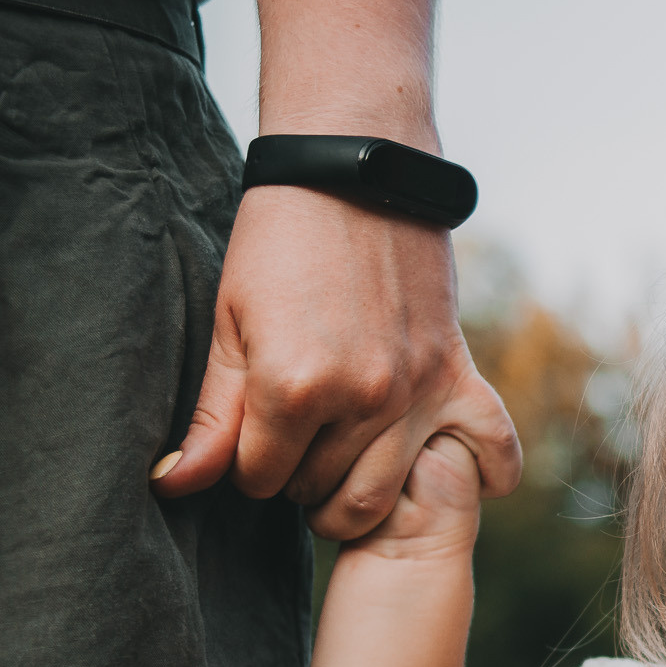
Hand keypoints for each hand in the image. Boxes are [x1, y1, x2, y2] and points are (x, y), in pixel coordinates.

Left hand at [150, 187, 518, 537]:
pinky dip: (484, 477)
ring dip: (353, 489)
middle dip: (295, 477)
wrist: (354, 171)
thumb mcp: (231, 322)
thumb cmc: (279, 239)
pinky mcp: (455, 373)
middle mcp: (360, 398)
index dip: (246, 463)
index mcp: (291, 387)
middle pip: (318, 492)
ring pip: (380, 495)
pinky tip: (453, 476)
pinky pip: (490, 453)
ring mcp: (415, 390)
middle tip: (291, 439)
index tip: (249, 434)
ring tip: (337, 455)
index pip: (258, 480)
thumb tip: (174, 485)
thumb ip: (211, 415)